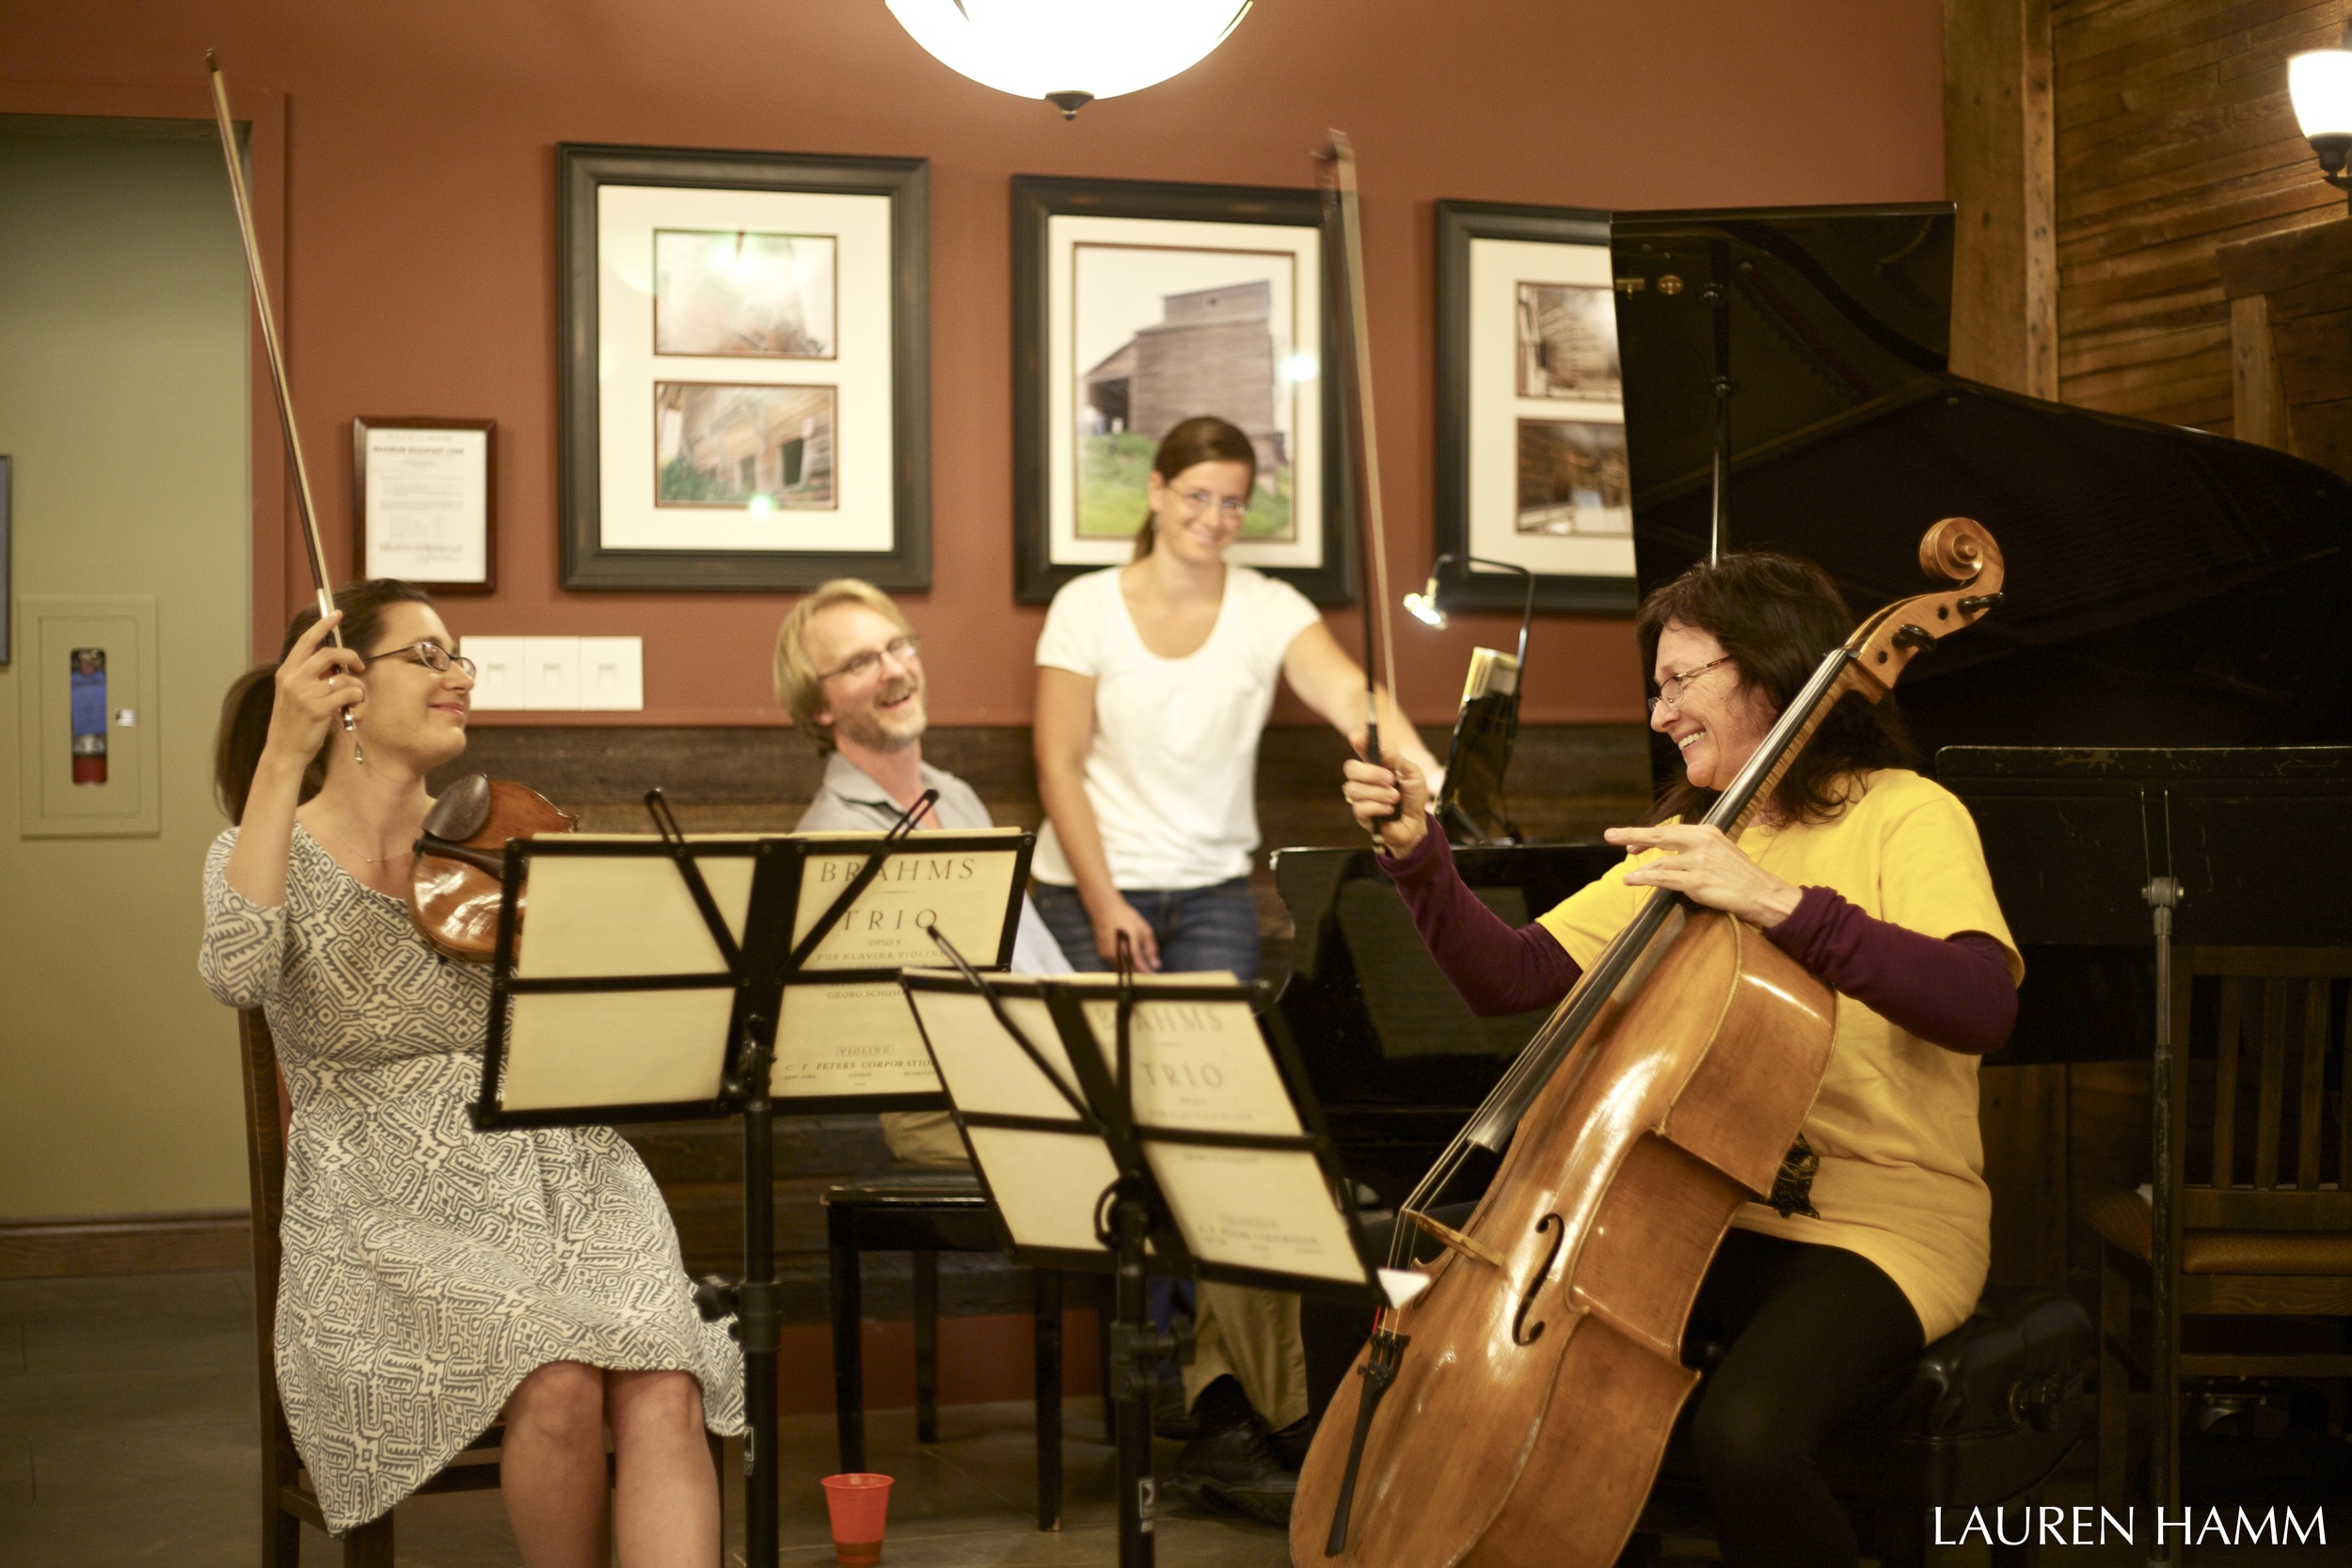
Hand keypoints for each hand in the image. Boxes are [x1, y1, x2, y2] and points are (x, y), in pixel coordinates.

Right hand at [263, 610, 364, 767]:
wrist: (284, 751)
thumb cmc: (294, 724)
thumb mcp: (294, 695)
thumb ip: (310, 678)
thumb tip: (336, 665)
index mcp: (286, 673)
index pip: (305, 642)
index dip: (322, 625)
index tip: (337, 614)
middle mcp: (293, 679)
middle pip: (329, 653)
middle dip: (350, 656)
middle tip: (359, 666)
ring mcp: (304, 694)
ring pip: (343, 677)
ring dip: (356, 686)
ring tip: (355, 698)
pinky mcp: (316, 709)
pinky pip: (348, 694)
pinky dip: (357, 699)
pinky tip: (353, 709)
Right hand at [1090, 897, 1160, 972]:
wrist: (1105, 910)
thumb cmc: (1127, 918)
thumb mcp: (1145, 930)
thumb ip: (1151, 949)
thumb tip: (1157, 965)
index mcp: (1130, 945)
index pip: (1140, 966)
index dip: (1147, 973)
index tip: (1154, 977)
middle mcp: (1118, 952)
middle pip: (1130, 972)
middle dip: (1140, 975)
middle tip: (1148, 975)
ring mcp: (1108, 954)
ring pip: (1121, 970)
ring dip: (1130, 972)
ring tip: (1139, 968)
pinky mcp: (1103, 954)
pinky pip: (1114, 965)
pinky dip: (1122, 966)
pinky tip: (1128, 961)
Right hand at [1342, 736, 1430, 857]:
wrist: (1417, 823)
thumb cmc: (1413, 797)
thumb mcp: (1413, 774)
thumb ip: (1398, 761)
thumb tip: (1382, 753)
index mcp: (1377, 767)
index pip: (1363, 752)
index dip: (1358, 743)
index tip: (1357, 737)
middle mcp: (1365, 780)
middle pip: (1350, 769)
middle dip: (1370, 773)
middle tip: (1390, 779)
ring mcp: (1361, 798)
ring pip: (1354, 789)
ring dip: (1378, 793)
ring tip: (1395, 798)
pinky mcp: (1361, 816)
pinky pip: (1360, 808)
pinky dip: (1377, 807)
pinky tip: (1389, 810)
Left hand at [1606, 824, 1802, 927]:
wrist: (1762, 893)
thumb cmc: (1740, 876)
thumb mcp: (1720, 852)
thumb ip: (1696, 849)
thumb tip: (1668, 856)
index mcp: (1707, 832)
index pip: (1670, 831)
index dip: (1646, 836)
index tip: (1631, 843)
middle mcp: (1702, 842)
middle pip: (1660, 836)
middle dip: (1632, 835)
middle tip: (1610, 835)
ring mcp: (1700, 862)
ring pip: (1661, 864)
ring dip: (1641, 871)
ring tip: (1627, 878)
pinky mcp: (1698, 881)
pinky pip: (1665, 879)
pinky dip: (1646, 879)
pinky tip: (1632, 880)